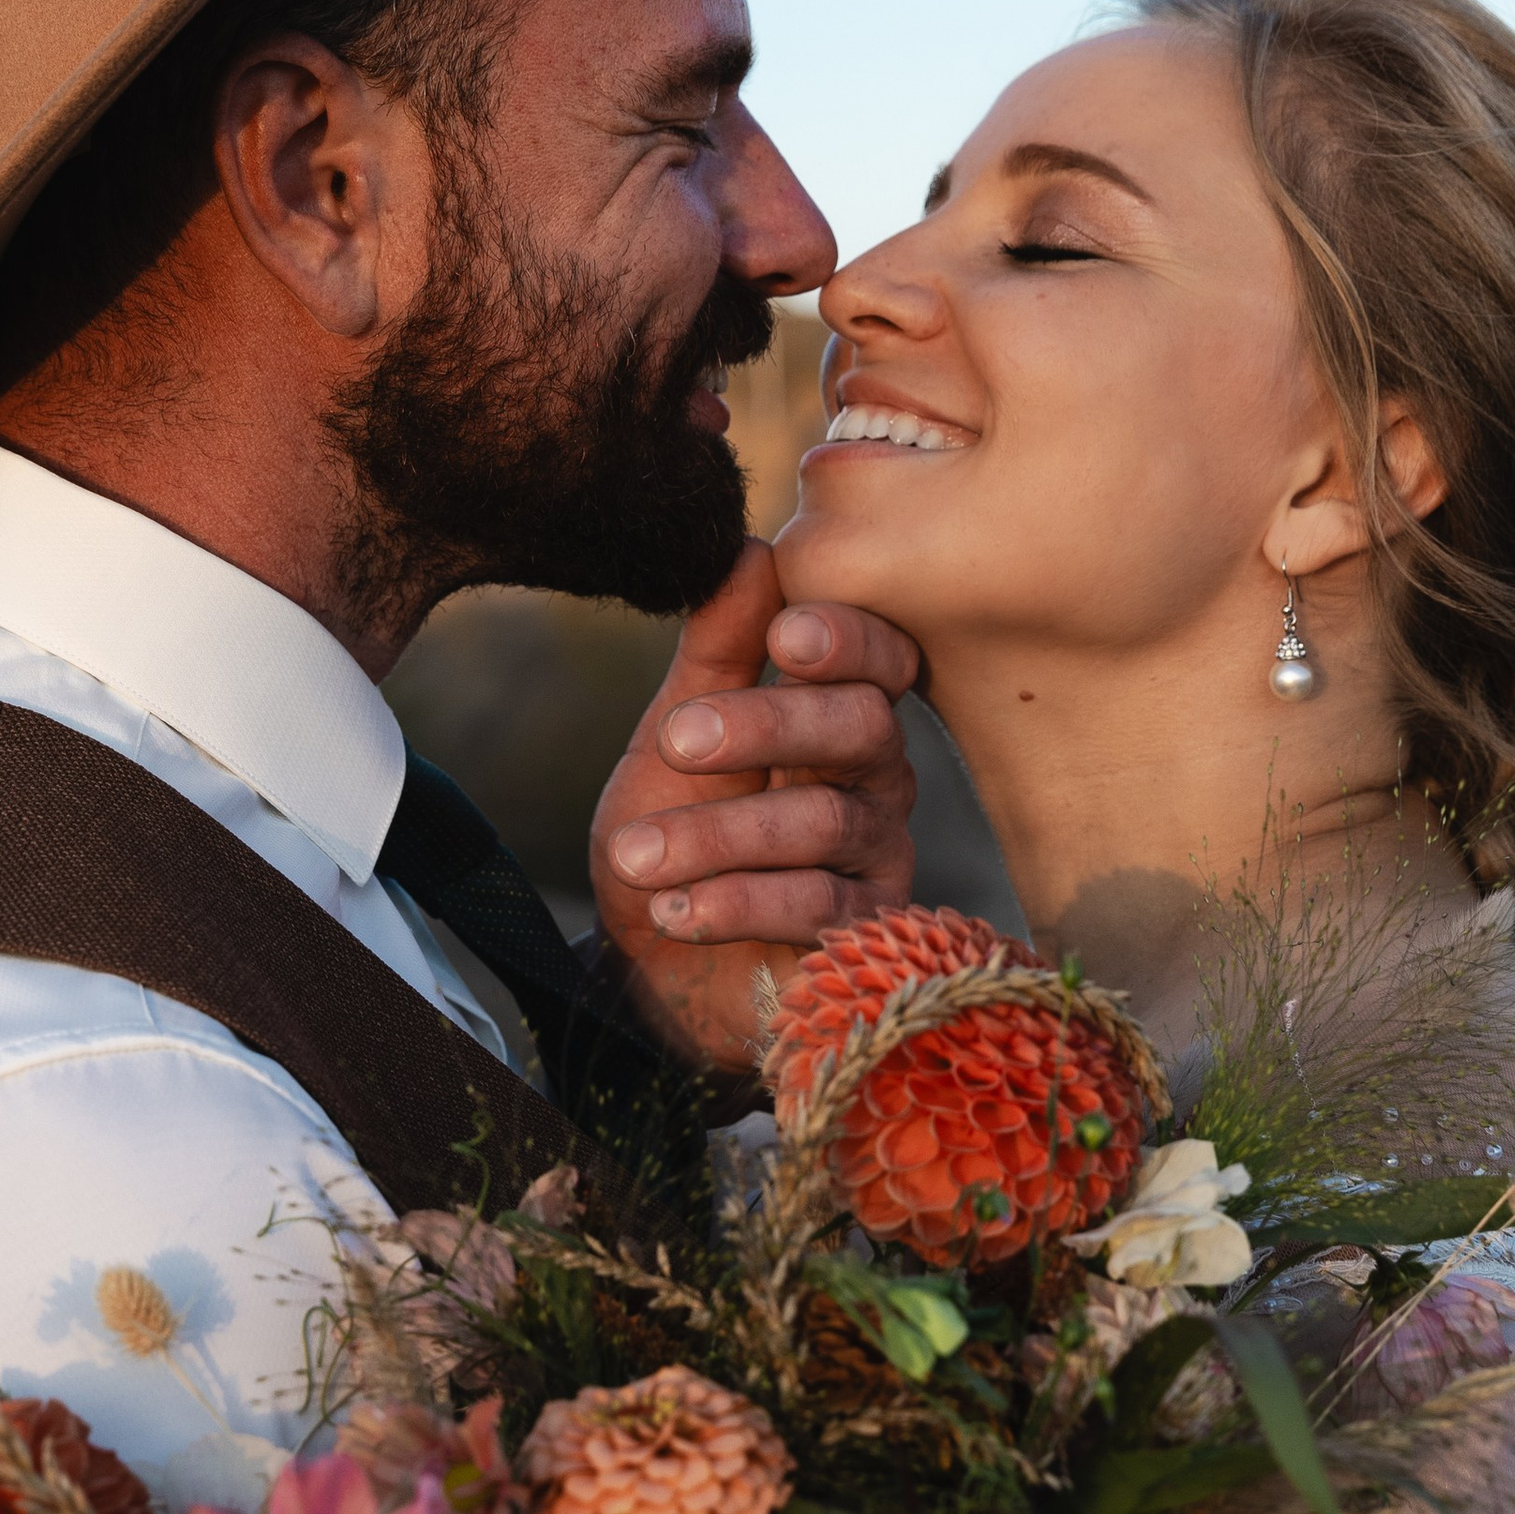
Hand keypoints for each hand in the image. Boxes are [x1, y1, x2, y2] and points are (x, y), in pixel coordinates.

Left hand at [590, 543, 920, 1075]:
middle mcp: (876, 778)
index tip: (786, 634)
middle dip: (766, 725)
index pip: (879, 654)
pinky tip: (674, 908)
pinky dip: (738, 902)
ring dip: (717, 833)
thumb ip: (714, 652)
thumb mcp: (675, 738)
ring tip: (635, 855)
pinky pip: (818, 907)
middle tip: (676, 739)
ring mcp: (879, 857)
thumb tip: (747, 545)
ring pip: (824, 821)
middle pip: (860, 726)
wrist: (655, 968)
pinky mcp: (866, 935)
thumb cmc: (677, 835)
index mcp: (837, 713)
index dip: (846, 638)